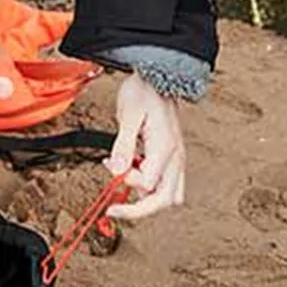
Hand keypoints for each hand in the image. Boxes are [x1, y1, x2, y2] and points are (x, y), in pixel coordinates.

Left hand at [106, 74, 186, 221]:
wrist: (159, 76)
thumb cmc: (145, 91)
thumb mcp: (128, 115)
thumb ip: (123, 145)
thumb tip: (117, 170)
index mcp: (164, 148)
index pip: (147, 184)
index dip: (126, 182)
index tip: (110, 167)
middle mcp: (175, 157)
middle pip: (163, 200)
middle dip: (138, 210)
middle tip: (114, 210)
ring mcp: (176, 159)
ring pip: (169, 196)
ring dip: (146, 199)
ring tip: (125, 185)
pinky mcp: (173, 157)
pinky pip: (169, 185)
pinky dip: (151, 188)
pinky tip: (134, 172)